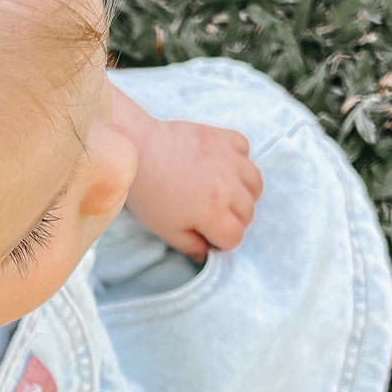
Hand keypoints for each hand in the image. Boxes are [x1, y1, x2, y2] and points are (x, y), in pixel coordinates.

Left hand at [125, 118, 262, 261]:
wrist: (137, 150)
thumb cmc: (148, 193)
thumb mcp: (164, 229)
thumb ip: (189, 245)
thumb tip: (206, 254)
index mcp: (213, 212)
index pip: (235, 237)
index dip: (222, 242)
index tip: (208, 235)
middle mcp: (228, 186)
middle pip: (248, 213)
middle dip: (233, 220)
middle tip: (213, 215)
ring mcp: (229, 159)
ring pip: (255, 183)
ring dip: (244, 193)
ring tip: (225, 193)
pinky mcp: (223, 137)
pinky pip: (245, 150)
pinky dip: (239, 159)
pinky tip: (222, 165)